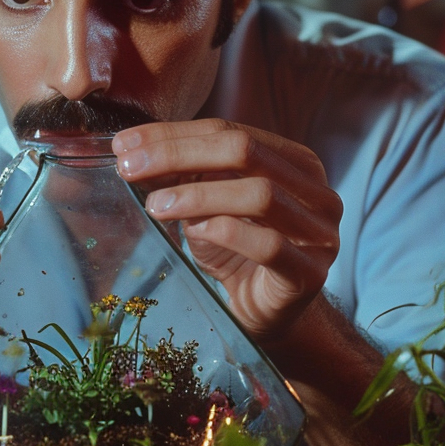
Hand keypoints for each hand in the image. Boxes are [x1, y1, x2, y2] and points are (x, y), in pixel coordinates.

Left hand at [112, 119, 341, 336]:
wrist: (264, 314)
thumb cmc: (236, 253)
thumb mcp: (206, 205)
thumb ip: (184, 174)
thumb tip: (135, 150)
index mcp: (295, 162)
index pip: (230, 130)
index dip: (174, 134)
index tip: (125, 145)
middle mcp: (316, 191)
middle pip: (245, 151)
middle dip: (179, 155)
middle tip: (129, 167)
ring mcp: (319, 232)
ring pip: (260, 194)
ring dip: (197, 195)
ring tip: (154, 205)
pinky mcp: (310, 273)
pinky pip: (269, 245)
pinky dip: (226, 232)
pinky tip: (194, 232)